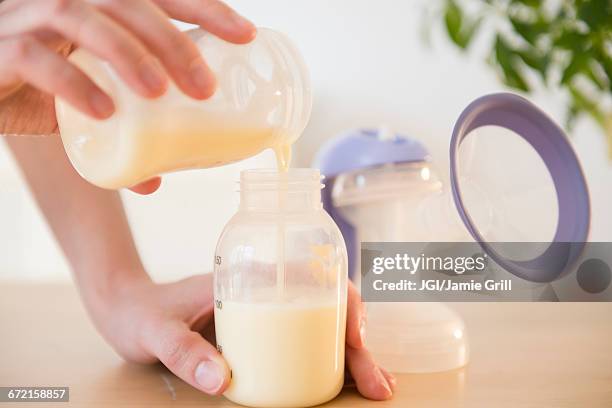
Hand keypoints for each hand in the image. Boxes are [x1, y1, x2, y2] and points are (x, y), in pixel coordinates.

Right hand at [0, 0, 255, 193]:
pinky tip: (103, 111)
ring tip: (160, 94)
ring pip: (82, 18)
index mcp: (99, 9)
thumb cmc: (35, 86)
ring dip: (127, 54)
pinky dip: (72, 82)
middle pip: (129, 4)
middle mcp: (67, 2)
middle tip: (205, 88)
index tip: (246, 36)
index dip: (206, 9)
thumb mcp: (87, 105)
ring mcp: (30, 19)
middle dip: (173, 41)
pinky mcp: (2, 49)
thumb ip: (121, 135)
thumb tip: (157, 181)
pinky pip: (37, 58)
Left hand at [87, 273, 394, 399]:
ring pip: (322, 326)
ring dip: (353, 354)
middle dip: (359, 344)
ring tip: (375, 386)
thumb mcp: (156, 332)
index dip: (344, 305)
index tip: (355, 338)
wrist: (127, 307)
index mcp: (250, 278)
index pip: (312, 279)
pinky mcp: (260, 331)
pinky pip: (304, 341)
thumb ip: (183, 352)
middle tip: (378, 383)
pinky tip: (346, 380)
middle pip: (326, 308)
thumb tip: (220, 380)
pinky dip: (331, 359)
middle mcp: (265, 291)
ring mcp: (265, 311)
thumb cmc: (142, 311)